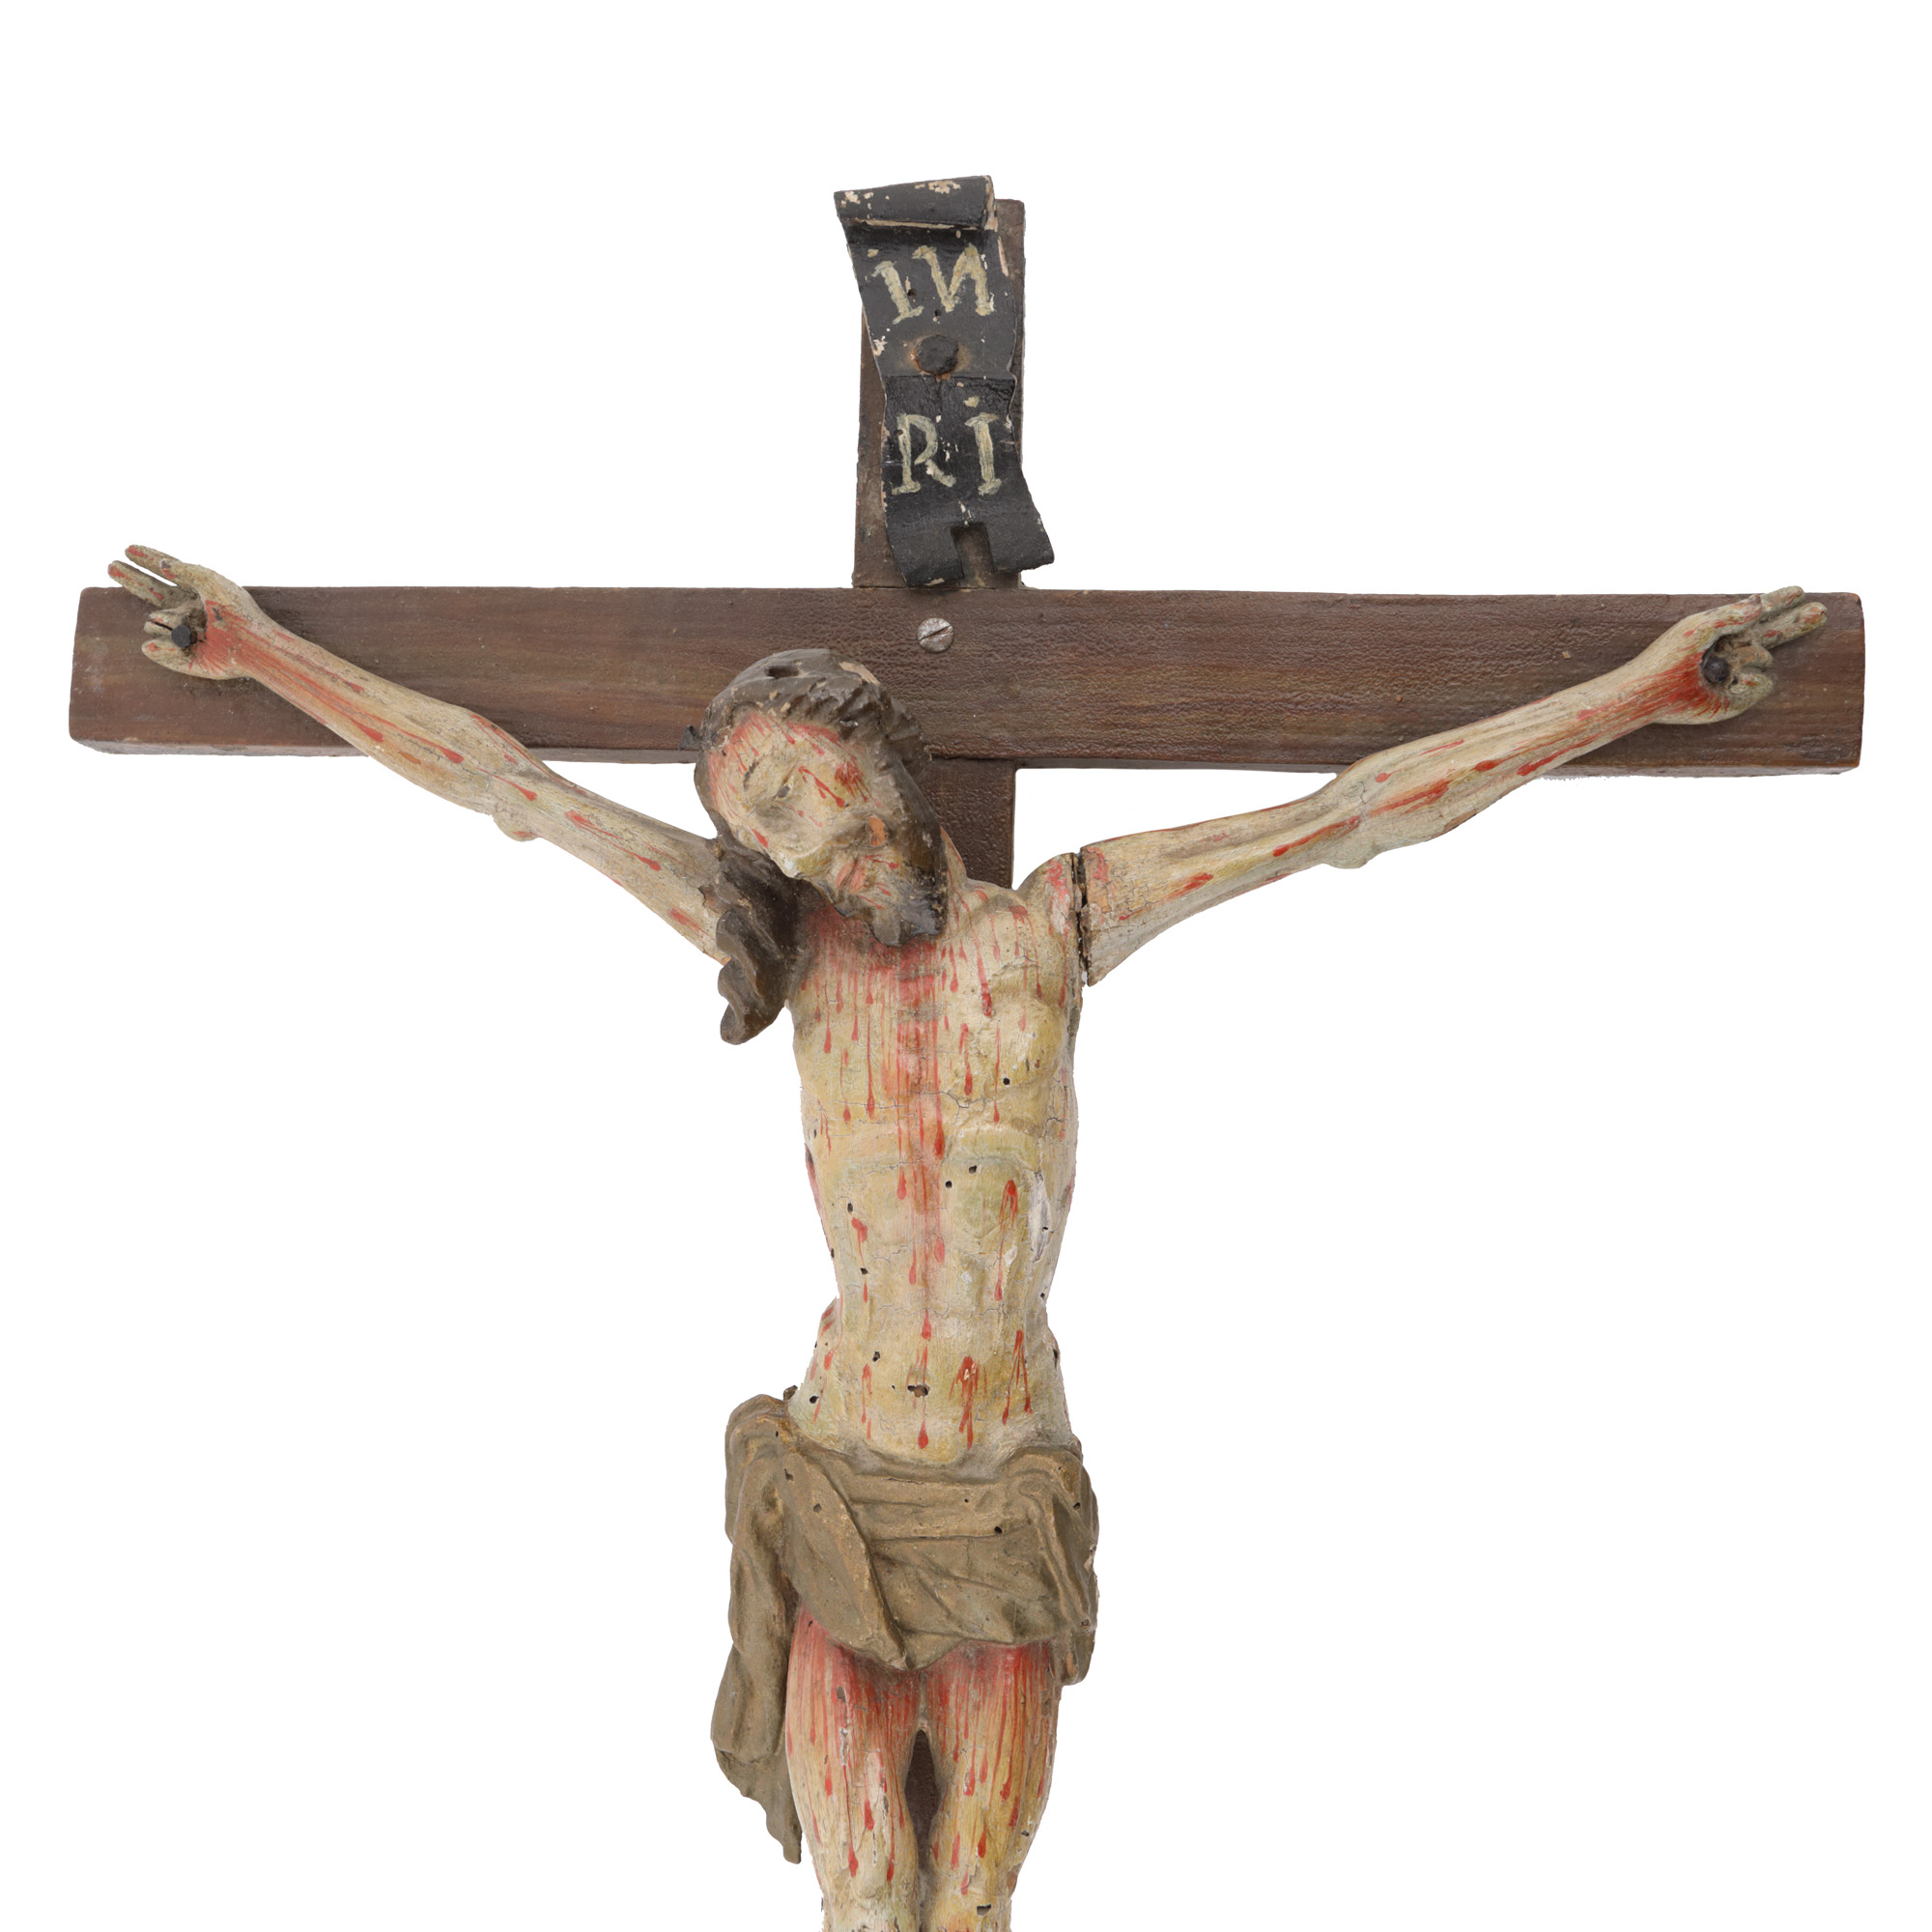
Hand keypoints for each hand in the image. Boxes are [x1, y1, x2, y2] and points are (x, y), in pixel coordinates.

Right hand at [108, 546, 267, 681]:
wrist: (251, 646)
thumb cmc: (237, 613)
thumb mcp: (213, 583)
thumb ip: (187, 570)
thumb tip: (165, 564)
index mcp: (196, 593)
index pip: (167, 573)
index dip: (148, 560)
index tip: (129, 548)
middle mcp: (188, 612)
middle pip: (151, 593)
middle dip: (131, 579)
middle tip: (110, 565)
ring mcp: (183, 633)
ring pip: (152, 622)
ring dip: (167, 623)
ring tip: (198, 631)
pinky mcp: (181, 657)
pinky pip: (154, 647)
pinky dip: (163, 646)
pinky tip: (184, 644)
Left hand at [1634, 586, 1826, 725]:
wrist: (1653, 692)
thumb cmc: (1668, 657)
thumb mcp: (1698, 626)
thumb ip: (1730, 614)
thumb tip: (1758, 603)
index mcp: (1722, 631)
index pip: (1756, 613)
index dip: (1778, 602)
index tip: (1800, 591)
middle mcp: (1731, 651)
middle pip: (1773, 634)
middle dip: (1796, 623)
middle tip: (1822, 612)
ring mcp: (1736, 673)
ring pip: (1766, 658)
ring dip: (1749, 657)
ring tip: (1720, 664)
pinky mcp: (1737, 698)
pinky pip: (1763, 684)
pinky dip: (1752, 681)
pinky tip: (1733, 681)